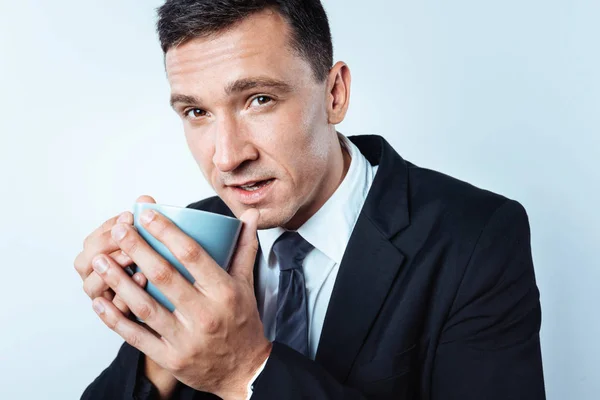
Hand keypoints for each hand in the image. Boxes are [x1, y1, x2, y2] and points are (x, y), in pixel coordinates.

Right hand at [74, 195, 154, 314]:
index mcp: (101, 257)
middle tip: (128, 236)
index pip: (93, 240)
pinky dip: (122, 297)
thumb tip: (144, 199)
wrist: (178, 301)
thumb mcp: (157, 243)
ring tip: (135, 259)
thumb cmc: (161, 266)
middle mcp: (96, 278)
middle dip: (106, 247)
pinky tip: (143, 281)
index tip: (129, 217)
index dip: (109, 228)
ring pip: (91, 287)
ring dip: (112, 271)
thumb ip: (148, 221)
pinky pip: (111, 312)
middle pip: (84, 262)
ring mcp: (104, 299)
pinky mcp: (118, 319)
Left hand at [90, 206, 270, 399]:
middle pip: (164, 276)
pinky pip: (137, 337)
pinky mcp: (170, 358)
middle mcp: (205, 314)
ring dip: (118, 281)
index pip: (193, 255)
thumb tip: (250, 215)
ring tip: (100, 260)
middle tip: (120, 229)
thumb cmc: (243, 322)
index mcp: (224, 292)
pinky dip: (115, 319)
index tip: (148, 215)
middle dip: (137, 249)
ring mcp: (186, 339)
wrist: (244, 371)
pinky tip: (100, 302)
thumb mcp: (246, 284)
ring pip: (145, 306)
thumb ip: (244, 248)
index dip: (168, 232)